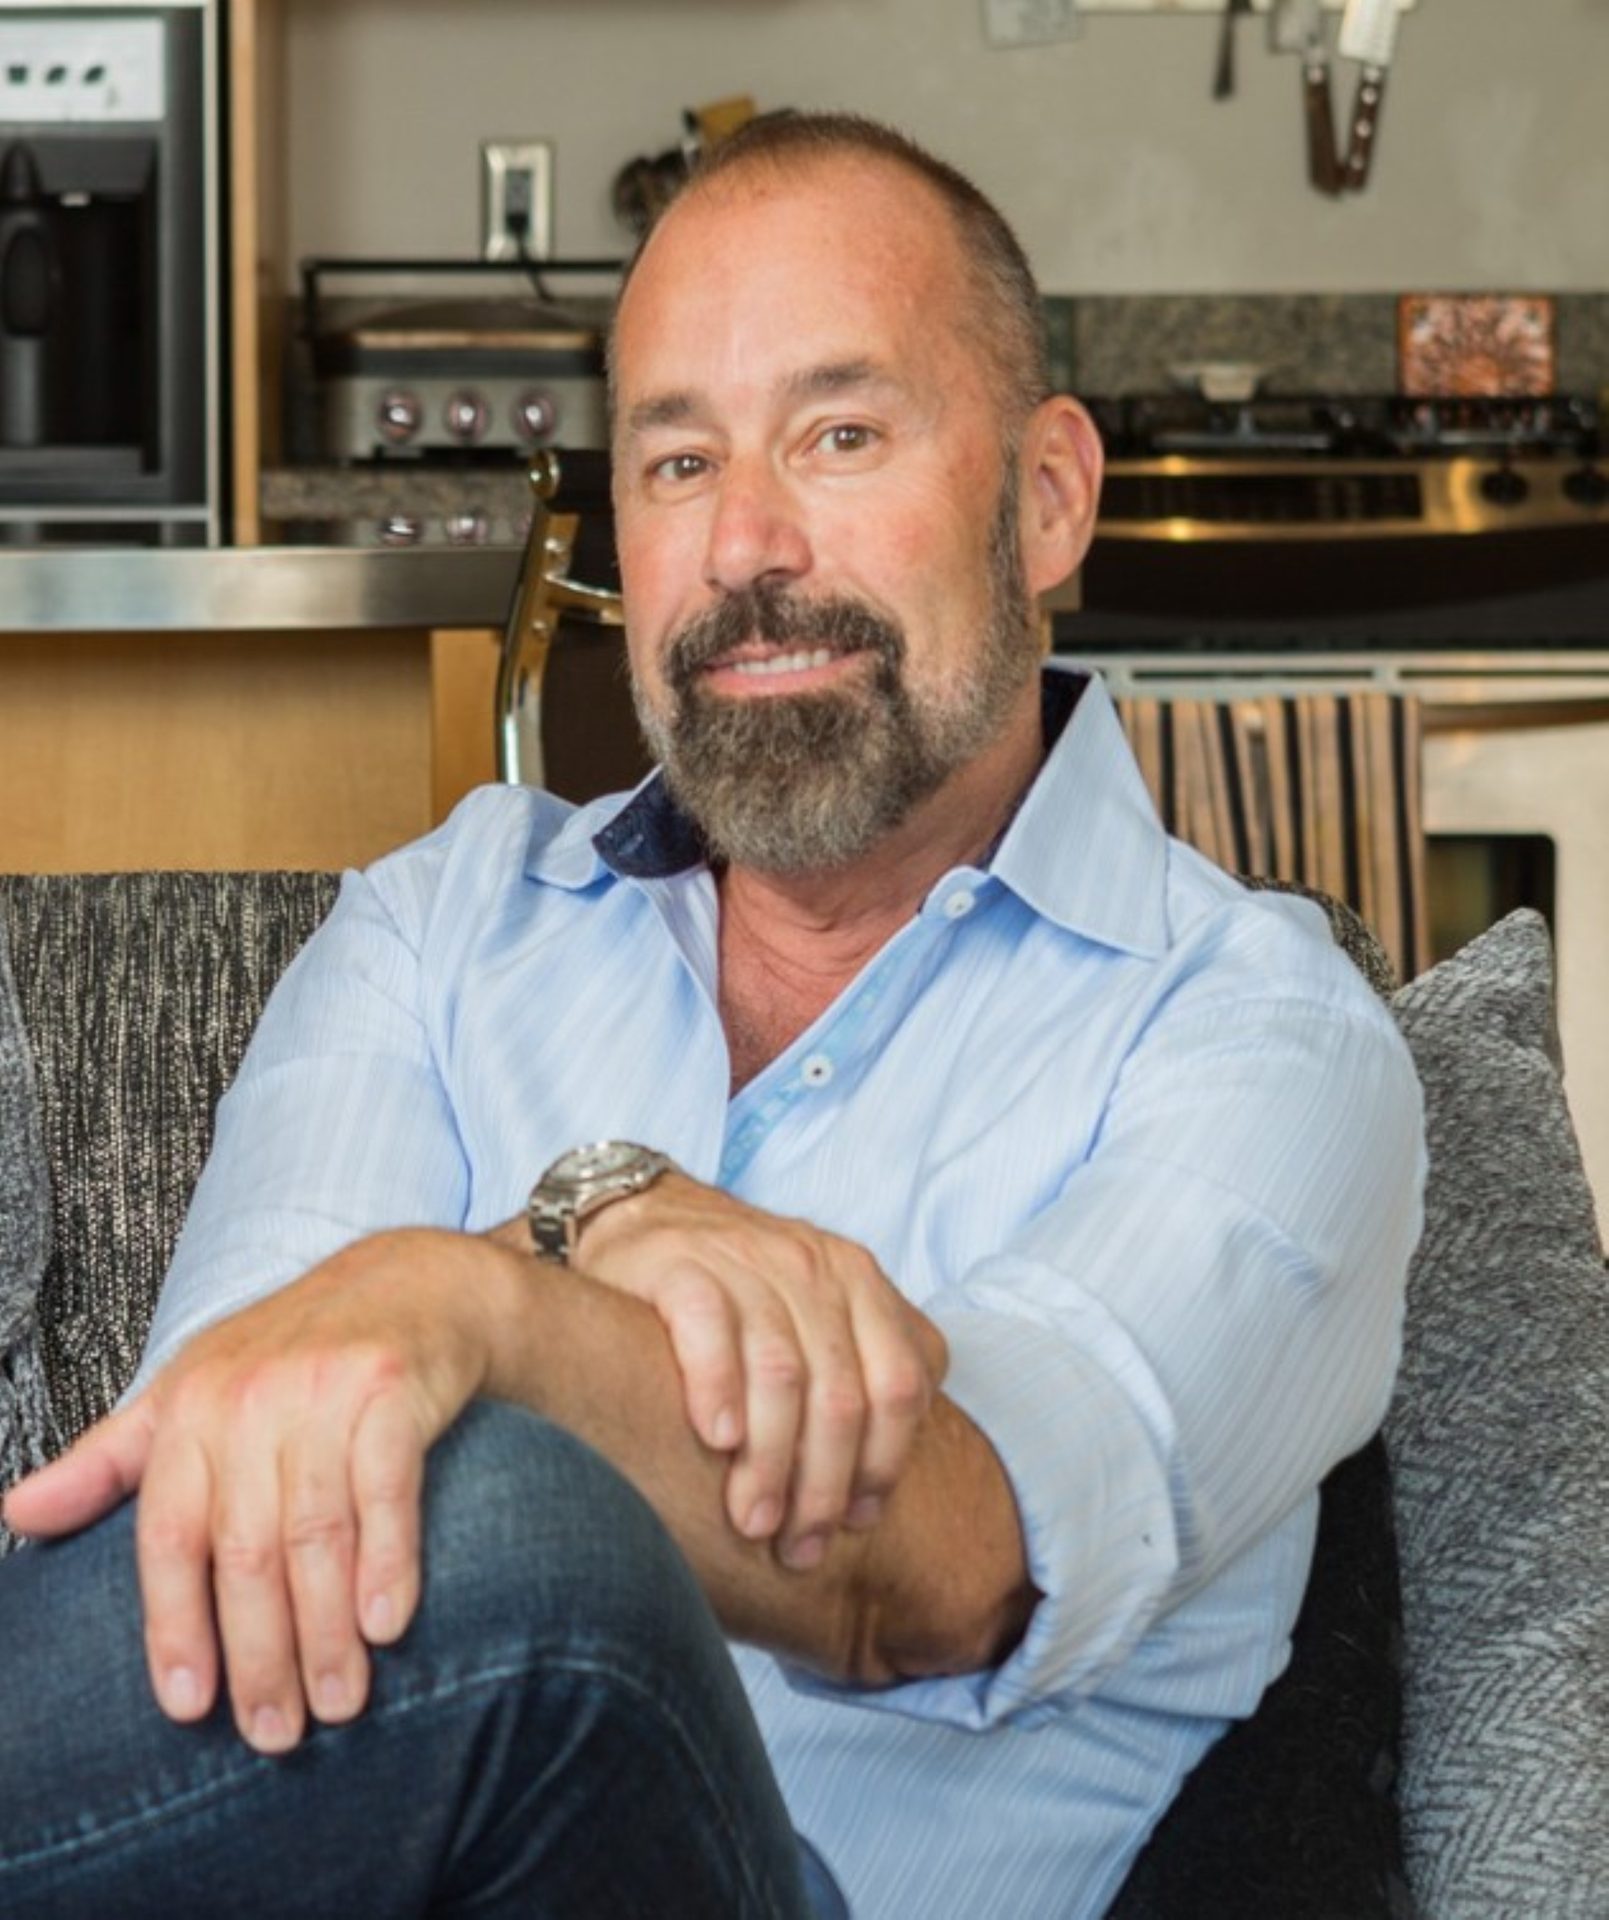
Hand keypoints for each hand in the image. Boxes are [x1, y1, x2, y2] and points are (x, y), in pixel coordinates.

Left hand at [2, 1229, 503, 1753]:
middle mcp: (251, 1398)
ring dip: (327, 1633)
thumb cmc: (293, 1355)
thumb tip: (14, 1513)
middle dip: (260, 1655)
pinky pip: (386, 1491)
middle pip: (244, 1551)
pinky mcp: (394, 1390)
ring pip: (315, 1535)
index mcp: (190, 1409)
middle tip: (276, 1733)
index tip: (189, 1706)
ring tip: (338, 1703)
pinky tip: (387, 1624)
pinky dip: (388, 1563)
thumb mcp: (189, 1393)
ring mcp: (325, 1392)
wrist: (410, 1284)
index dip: (174, 1628)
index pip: (169, 1537)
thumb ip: (108, 1462)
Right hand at [574, 1174, 946, 1569]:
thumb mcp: (819, 1313)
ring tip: (753, 1521)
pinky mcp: (683, 1267)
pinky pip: (710, 1331)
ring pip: (780, 1374)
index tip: (855, 1523)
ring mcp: (749, 1261)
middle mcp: (812, 1267)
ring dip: (770, 1462)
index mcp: (860, 1282)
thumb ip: (863, 1370)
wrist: (646, 1216)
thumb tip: (875, 1488)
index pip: (900, 1385)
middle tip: (798, 1546)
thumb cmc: (741, 1290)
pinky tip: (715, 1440)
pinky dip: (718, 1389)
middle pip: (841, 1394)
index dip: (884, 1464)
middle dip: (823, 1485)